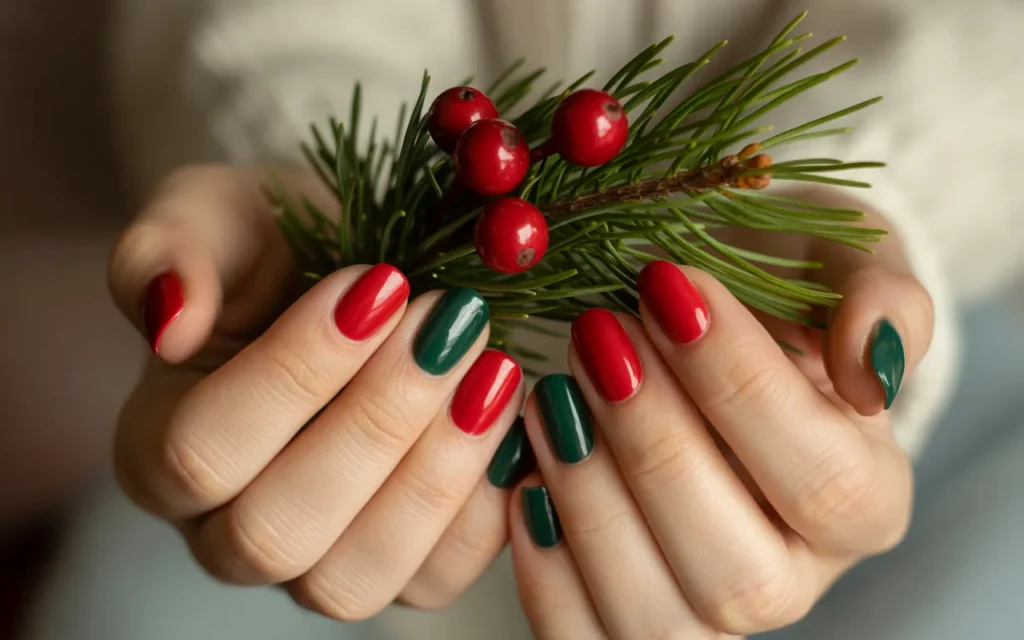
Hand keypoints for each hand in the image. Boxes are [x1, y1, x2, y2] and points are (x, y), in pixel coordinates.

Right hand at [108, 166, 530, 619]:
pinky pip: (440, 576)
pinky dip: (486, 500)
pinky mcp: (403, 573)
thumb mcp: (214, 213)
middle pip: (276, 531)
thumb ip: (167, 250)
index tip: (379, 284)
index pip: (199, 452)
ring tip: (491, 368)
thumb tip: (172, 321)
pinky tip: (512, 413)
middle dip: (377, 420)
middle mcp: (224, 531)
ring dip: (436, 469)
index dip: (293, 373)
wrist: (363, 275)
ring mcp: (314, 563)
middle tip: (449, 321)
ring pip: (354, 578)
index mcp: (156, 451)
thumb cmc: (278, 247)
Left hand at [510, 202, 932, 637]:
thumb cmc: (771, 293)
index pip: (822, 479)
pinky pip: (581, 637)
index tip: (668, 284)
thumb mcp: (841, 264)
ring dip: (590, 502)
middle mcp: (794, 578)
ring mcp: (705, 612)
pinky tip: (526, 477)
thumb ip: (879, 300)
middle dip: (654, 446)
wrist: (699, 321)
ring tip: (553, 398)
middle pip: (737, 574)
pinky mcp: (623, 615)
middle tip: (598, 334)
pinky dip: (543, 566)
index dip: (738, 384)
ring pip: (655, 618)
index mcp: (866, 501)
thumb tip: (870, 366)